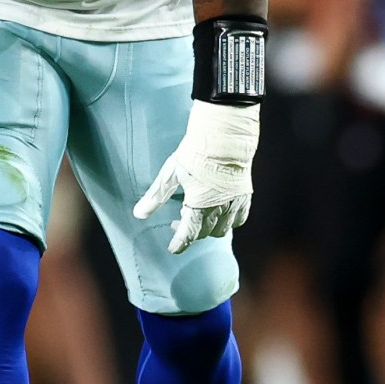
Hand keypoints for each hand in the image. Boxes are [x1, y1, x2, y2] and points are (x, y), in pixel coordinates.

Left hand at [134, 101, 260, 253]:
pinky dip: (229, 221)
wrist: (225, 135)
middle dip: (191, 232)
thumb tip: (138, 214)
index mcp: (199, 205)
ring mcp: (235, 203)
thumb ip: (156, 197)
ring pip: (223, 229)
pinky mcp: (246, 194)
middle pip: (205, 232)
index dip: (179, 244)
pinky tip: (219, 213)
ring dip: (209, 228)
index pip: (188, 234)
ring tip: (198, 216)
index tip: (172, 249)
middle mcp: (220, 208)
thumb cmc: (195, 152)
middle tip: (177, 222)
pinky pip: (240, 218)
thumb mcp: (170, 173)